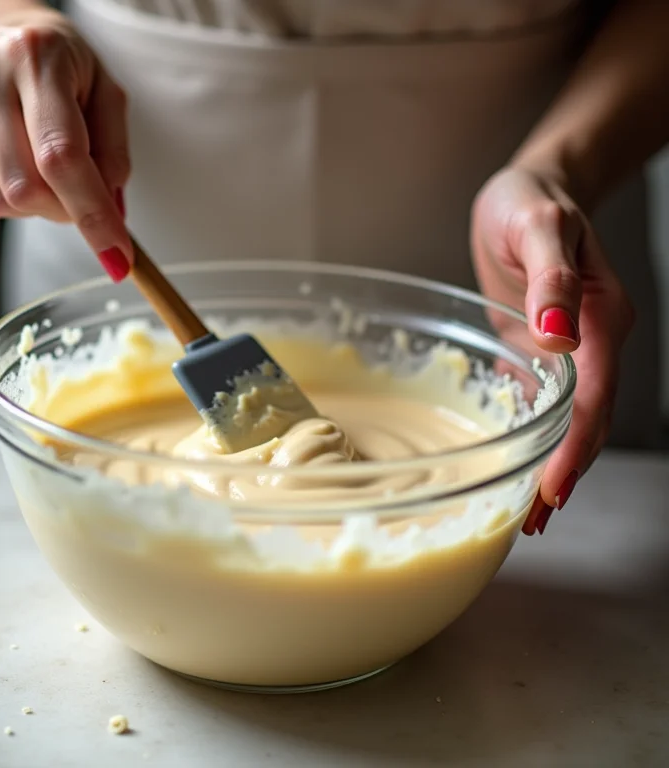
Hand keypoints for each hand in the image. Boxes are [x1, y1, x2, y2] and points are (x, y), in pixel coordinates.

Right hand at [0, 7, 131, 279]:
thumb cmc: (64, 71)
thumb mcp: (107, 95)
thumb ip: (115, 152)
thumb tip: (112, 211)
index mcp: (38, 60)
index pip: (62, 156)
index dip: (92, 213)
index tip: (117, 254)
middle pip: (27, 189)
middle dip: (67, 211)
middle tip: (83, 194)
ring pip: (3, 202)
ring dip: (40, 208)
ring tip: (48, 170)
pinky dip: (13, 205)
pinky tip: (22, 169)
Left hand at [471, 166, 633, 534]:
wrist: (530, 193)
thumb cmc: (531, 202)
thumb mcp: (539, 227)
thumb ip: (553, 280)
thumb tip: (558, 333)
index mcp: (601, 318)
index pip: (593, 396)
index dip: (575, 444)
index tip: (553, 485)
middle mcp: (592, 342)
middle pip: (587, 419)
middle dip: (565, 470)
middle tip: (536, 518)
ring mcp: (569, 350)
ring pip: (570, 419)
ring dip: (554, 463)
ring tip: (530, 511)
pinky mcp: (541, 350)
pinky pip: (545, 401)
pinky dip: (538, 437)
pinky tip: (520, 463)